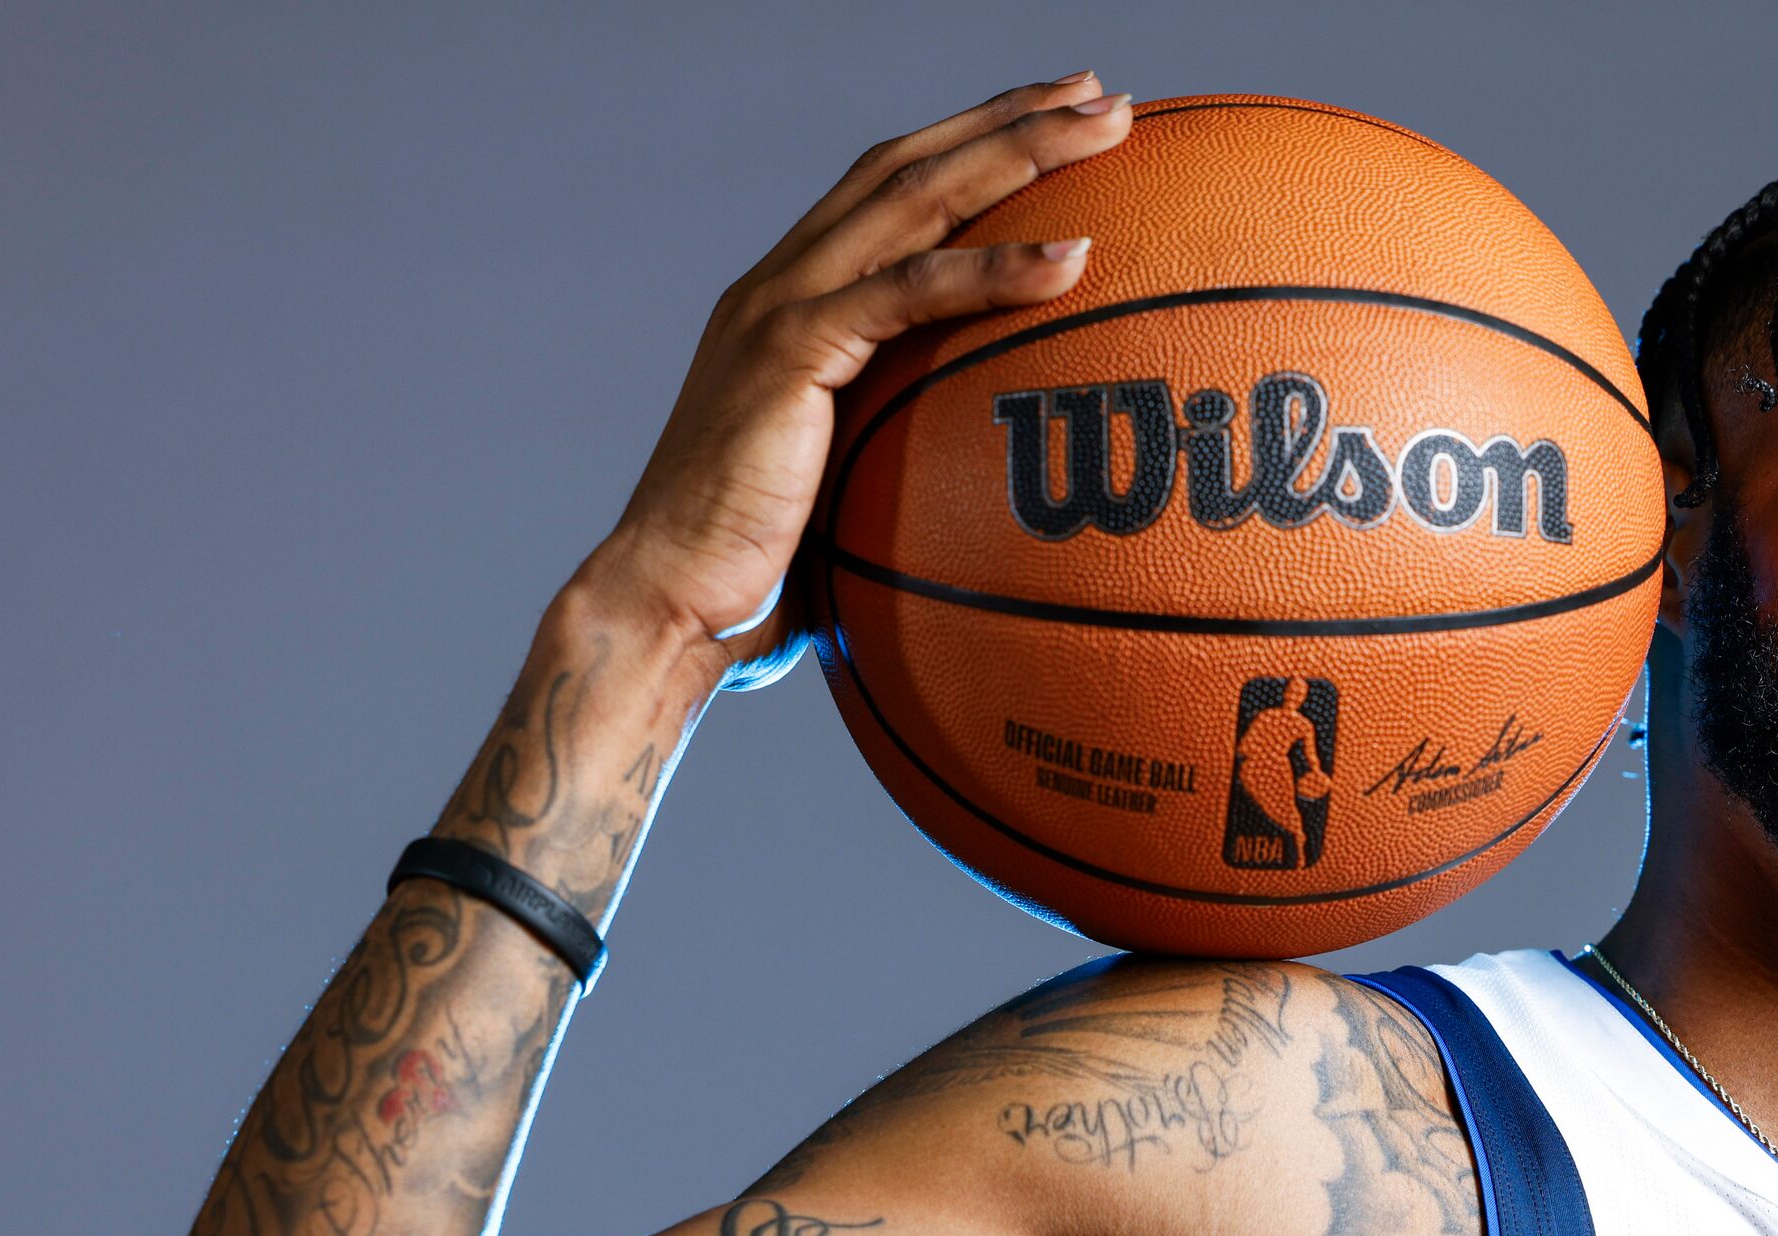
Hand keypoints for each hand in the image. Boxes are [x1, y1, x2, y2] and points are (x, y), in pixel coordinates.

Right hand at [569, 74, 1129, 690]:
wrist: (668, 598)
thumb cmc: (756, 569)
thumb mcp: (842, 486)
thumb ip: (895, 449)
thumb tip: (975, 484)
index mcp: (788, 301)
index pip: (889, 190)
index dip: (971, 142)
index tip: (1054, 118)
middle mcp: (780, 282)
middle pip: (910, 165)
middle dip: (1010, 119)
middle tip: (1102, 94)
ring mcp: (780, 308)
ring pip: (916, 198)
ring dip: (1019, 153)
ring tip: (1108, 129)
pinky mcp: (791, 353)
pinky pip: (910, 291)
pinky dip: (994, 269)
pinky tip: (1071, 255)